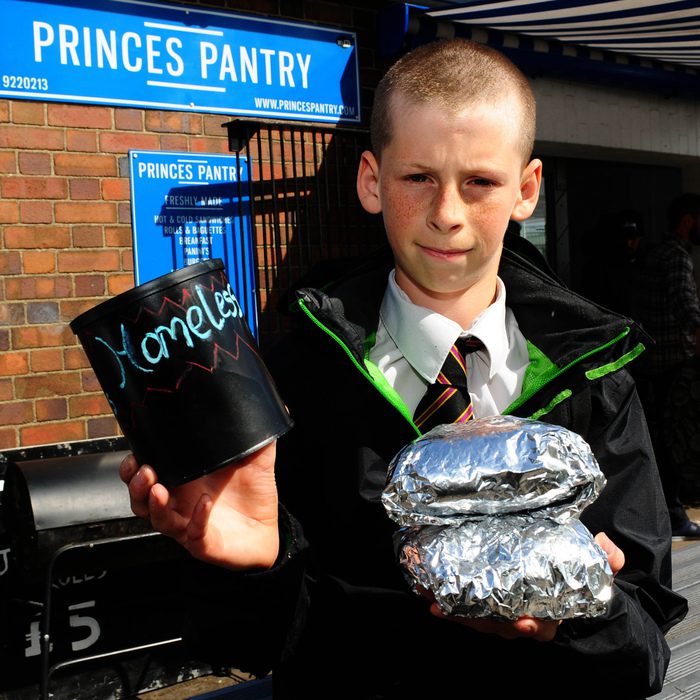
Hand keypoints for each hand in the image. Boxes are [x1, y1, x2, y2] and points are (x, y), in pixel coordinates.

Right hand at [119, 441, 278, 569]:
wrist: (269, 526)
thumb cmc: (253, 491)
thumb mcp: (254, 456)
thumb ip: (250, 432)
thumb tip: (250, 403)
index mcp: (183, 480)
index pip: (145, 473)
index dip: (133, 465)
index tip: (135, 451)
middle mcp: (180, 503)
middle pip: (141, 498)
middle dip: (136, 484)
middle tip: (143, 470)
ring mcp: (189, 524)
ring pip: (159, 519)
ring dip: (155, 505)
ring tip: (158, 490)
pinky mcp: (205, 543)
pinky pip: (195, 534)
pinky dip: (197, 518)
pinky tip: (205, 503)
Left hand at [422, 531, 624, 640]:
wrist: (562, 582)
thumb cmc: (574, 577)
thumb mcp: (595, 567)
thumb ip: (606, 558)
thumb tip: (608, 546)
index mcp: (550, 614)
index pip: (543, 627)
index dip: (533, 627)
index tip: (524, 622)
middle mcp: (523, 618)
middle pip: (501, 626)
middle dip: (481, 621)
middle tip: (462, 611)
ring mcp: (501, 613)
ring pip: (479, 619)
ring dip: (457, 613)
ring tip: (437, 603)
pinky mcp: (483, 603)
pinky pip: (465, 609)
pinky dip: (448, 605)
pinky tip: (430, 597)